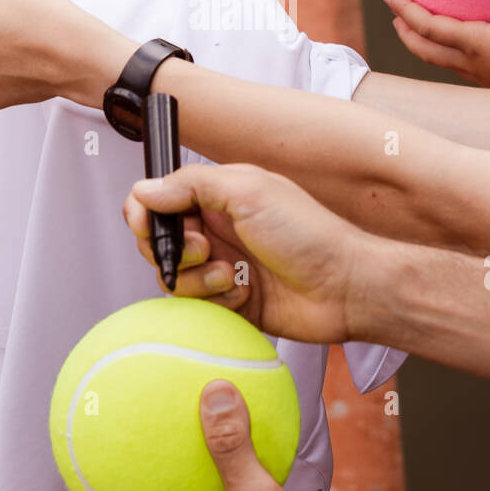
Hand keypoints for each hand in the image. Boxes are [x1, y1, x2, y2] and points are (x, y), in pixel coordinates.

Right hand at [122, 162, 374, 343]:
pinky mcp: (230, 301)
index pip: (159, 199)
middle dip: (174, 249)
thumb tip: (144, 189)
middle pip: (160, 242)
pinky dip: (218, 301)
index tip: (147, 224)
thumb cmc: (310, 234)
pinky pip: (198, 306)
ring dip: (200, 279)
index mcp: (220, 196)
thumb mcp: (248, 191)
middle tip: (205, 248)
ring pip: (176, 278)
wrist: (345, 288)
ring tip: (234, 274)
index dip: (145, 212)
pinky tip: (247, 293)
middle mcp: (218, 229)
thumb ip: (191, 184)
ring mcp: (223, 265)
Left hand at [384, 0, 489, 89]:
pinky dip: (445, 48)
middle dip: (404, 30)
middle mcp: (469, 62)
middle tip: (393, 12)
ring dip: (421, 41)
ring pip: (438, 59)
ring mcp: (478, 75)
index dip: (404, 9)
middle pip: (423, 49)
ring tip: (415, 26)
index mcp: (473, 44)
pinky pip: (457, 62)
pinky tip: (463, 38)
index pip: (427, 27)